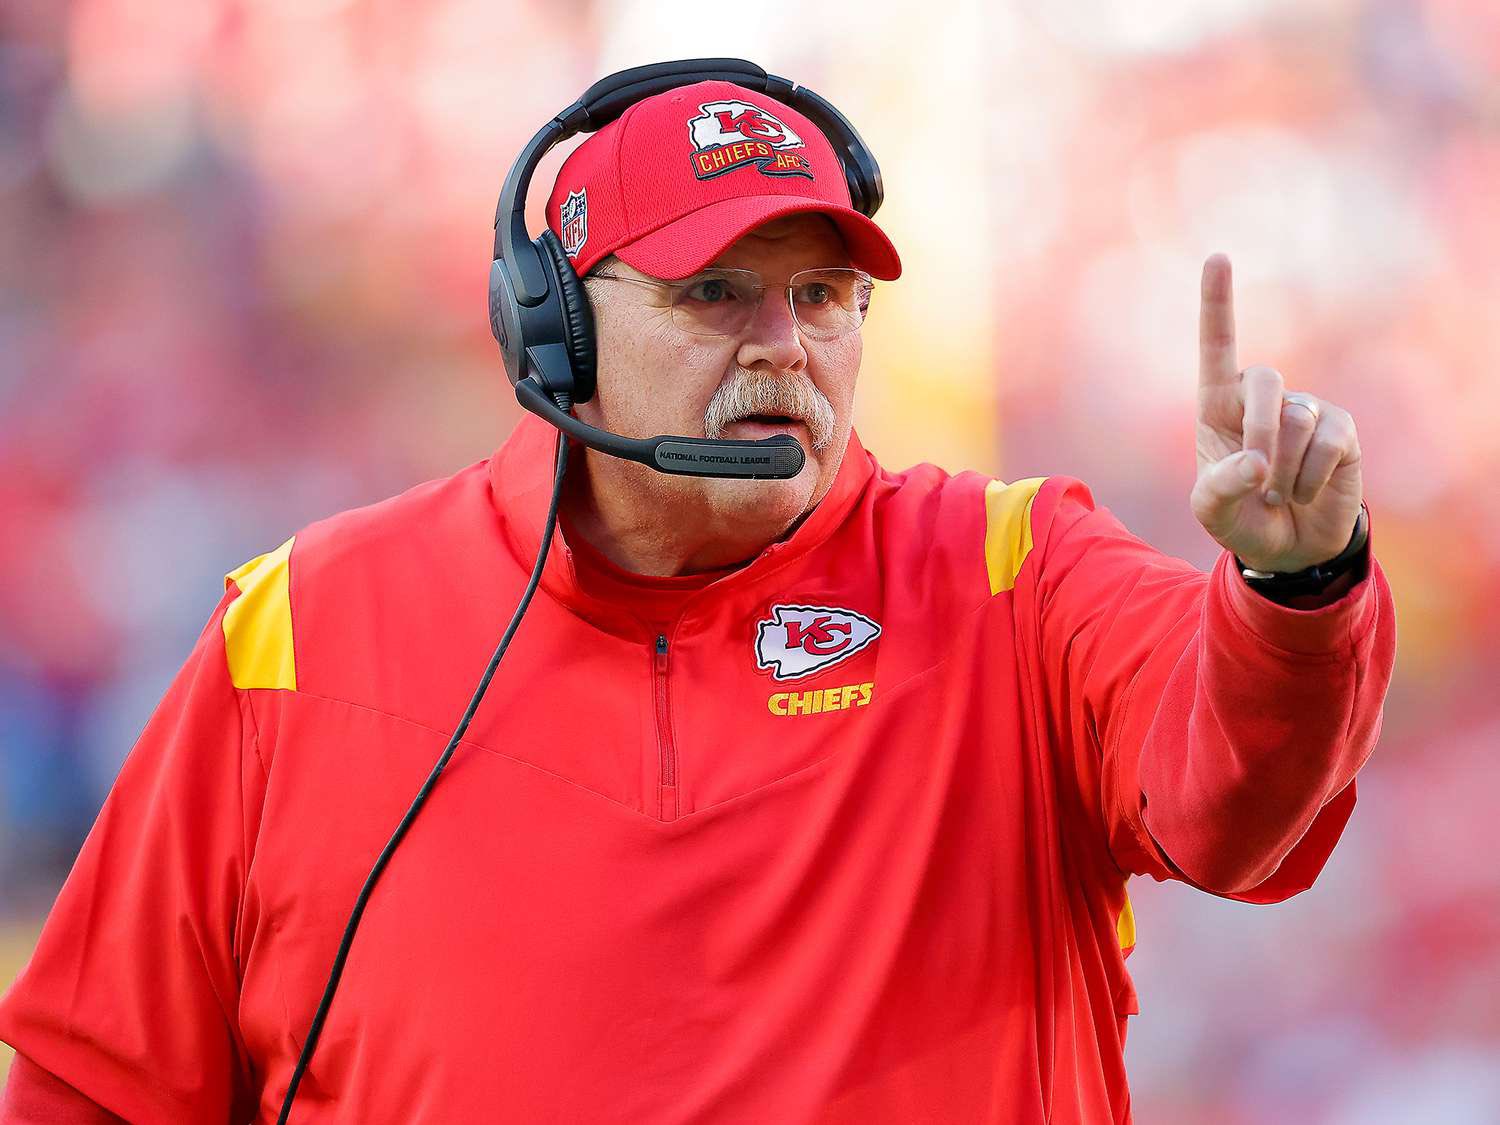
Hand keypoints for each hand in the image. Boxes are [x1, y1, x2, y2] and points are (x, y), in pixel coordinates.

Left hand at [1191, 253, 1363, 573]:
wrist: (1287, 548)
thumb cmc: (1240, 519)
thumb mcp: (1213, 512)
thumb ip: (1220, 487)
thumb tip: (1255, 462)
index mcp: (1219, 408)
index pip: (1217, 349)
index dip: (1218, 304)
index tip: (1218, 256)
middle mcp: (1262, 400)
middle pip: (1263, 381)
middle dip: (1260, 433)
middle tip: (1260, 480)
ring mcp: (1304, 410)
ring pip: (1296, 420)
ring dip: (1286, 470)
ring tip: (1281, 494)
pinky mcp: (1340, 430)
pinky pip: (1328, 442)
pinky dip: (1312, 477)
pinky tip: (1307, 491)